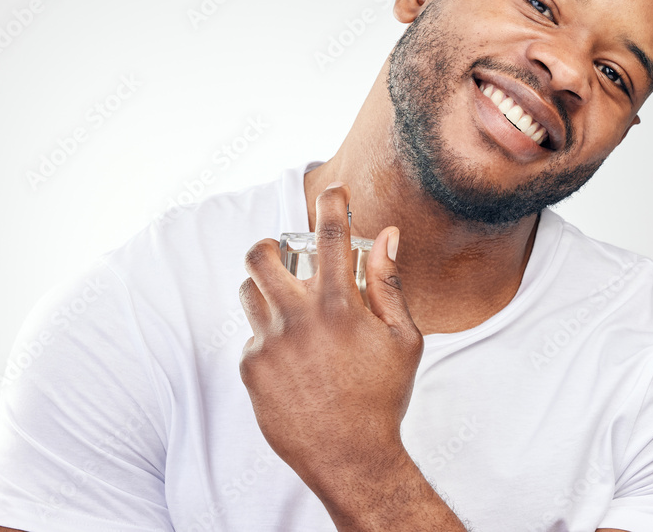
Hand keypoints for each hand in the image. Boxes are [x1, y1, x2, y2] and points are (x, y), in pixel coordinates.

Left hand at [238, 182, 423, 491]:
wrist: (350, 457)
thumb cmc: (382, 398)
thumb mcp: (403, 340)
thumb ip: (390, 284)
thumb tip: (387, 236)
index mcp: (339, 305)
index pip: (331, 235)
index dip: (332, 204)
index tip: (333, 194)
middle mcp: (298, 318)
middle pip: (260, 255)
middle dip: (268, 245)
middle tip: (280, 253)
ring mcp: (270, 343)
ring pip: (248, 291)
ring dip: (266, 290)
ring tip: (288, 308)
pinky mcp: (250, 367)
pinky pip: (252, 336)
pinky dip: (270, 339)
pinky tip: (294, 363)